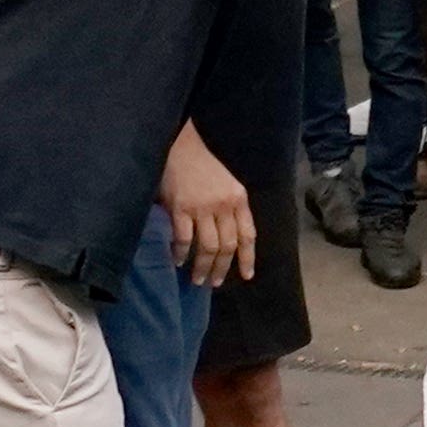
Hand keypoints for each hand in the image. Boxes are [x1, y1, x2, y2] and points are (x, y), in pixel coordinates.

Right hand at [161, 126, 256, 284]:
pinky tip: (177, 260)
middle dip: (221, 268)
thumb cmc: (202, 164)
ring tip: (197, 279)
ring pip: (208, 247)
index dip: (248, 258)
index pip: (248, 235)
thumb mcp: (226, 184)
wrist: (180, 143)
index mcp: (239, 199)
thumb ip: (229, 208)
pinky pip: (184, 239)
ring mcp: (202, 207)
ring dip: (203, 267)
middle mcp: (224, 205)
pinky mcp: (180, 208)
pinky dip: (181, 253)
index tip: (246, 276)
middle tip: (213, 283)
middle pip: (228, 246)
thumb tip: (226, 241)